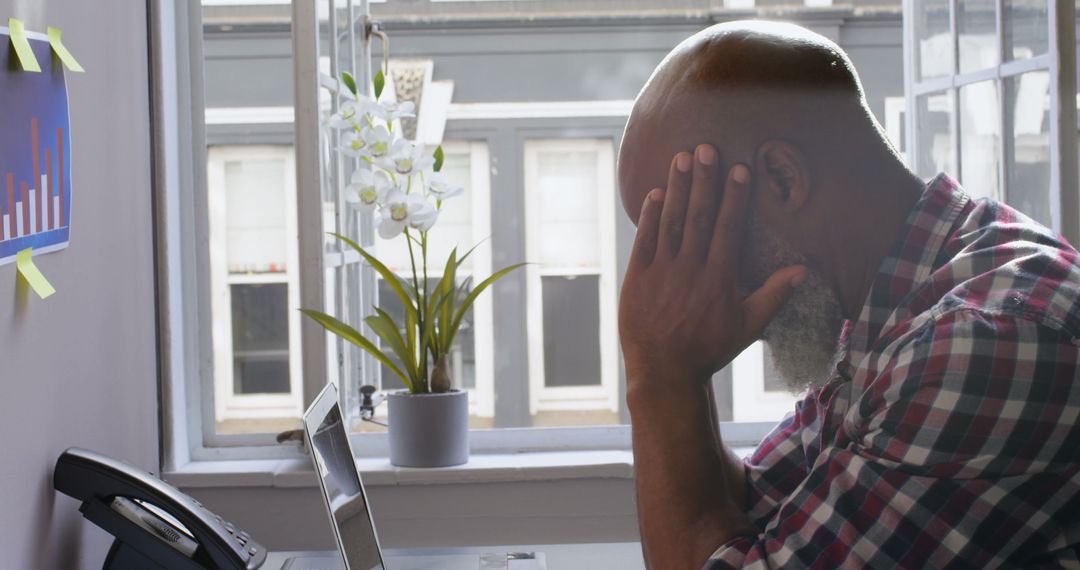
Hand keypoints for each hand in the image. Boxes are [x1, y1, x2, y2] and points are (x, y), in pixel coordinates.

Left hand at [618, 144, 806, 389]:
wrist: (664, 371)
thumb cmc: (709, 348)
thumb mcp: (747, 325)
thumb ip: (774, 294)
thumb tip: (803, 270)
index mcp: (719, 279)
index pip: (729, 228)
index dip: (734, 197)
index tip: (738, 168)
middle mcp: (691, 270)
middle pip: (699, 217)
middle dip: (704, 181)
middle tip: (705, 147)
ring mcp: (661, 272)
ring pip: (671, 223)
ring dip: (677, 189)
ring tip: (680, 158)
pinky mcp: (637, 278)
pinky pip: (645, 240)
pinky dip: (650, 216)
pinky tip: (655, 191)